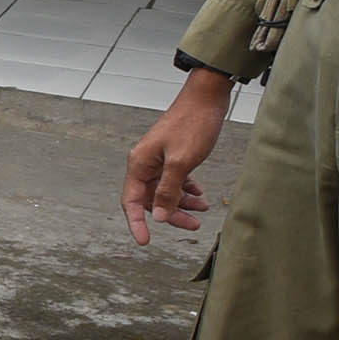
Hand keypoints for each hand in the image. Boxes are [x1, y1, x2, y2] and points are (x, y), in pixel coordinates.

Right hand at [125, 70, 233, 246]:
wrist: (207, 97)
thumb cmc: (193, 124)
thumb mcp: (181, 162)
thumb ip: (167, 191)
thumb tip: (157, 217)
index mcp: (140, 164)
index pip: (131, 201)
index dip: (137, 223)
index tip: (145, 241)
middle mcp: (145, 163)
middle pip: (151, 199)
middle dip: (171, 213)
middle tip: (192, 224)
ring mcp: (159, 159)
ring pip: (165, 191)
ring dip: (182, 203)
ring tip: (203, 210)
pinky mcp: (172, 155)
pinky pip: (174, 180)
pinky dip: (186, 190)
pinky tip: (199, 193)